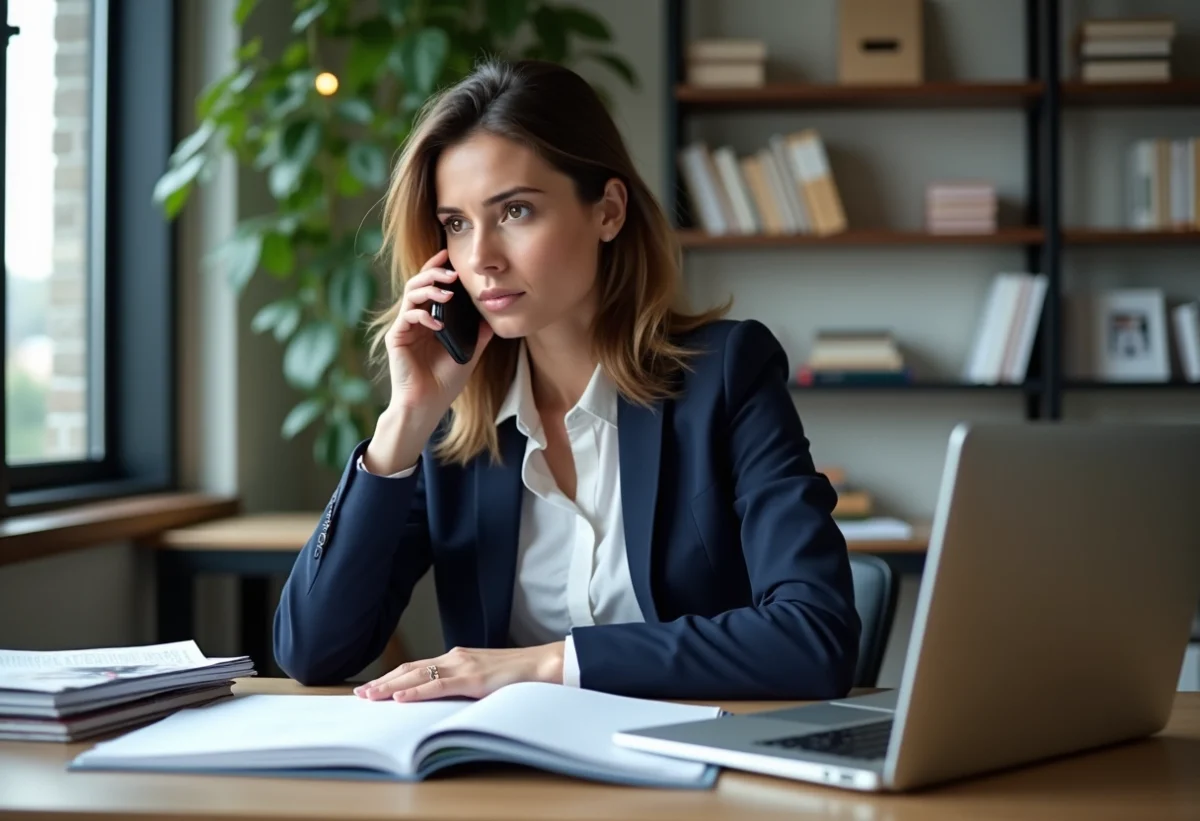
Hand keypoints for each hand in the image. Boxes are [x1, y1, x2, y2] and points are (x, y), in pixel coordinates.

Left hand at [353, 643, 565, 701]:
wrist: (544, 664)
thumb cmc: (519, 674)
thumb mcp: (485, 678)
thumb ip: (464, 684)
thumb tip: (446, 700)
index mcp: (458, 657)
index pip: (417, 666)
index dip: (394, 676)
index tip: (374, 686)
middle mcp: (456, 657)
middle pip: (411, 668)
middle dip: (384, 681)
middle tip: (361, 694)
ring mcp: (463, 665)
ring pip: (418, 675)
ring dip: (391, 686)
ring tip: (370, 696)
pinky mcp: (472, 678)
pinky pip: (438, 685)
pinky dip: (416, 691)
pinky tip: (400, 697)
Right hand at [365, 249, 493, 471]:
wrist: (427, 405)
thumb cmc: (445, 382)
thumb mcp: (469, 352)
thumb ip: (478, 333)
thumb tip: (492, 313)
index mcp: (430, 319)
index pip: (432, 286)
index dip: (438, 268)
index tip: (450, 256)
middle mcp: (415, 319)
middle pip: (418, 283)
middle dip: (434, 273)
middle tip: (452, 272)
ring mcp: (405, 327)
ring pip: (411, 294)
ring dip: (429, 289)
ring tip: (448, 293)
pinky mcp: (396, 338)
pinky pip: (407, 317)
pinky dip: (423, 316)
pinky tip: (438, 325)